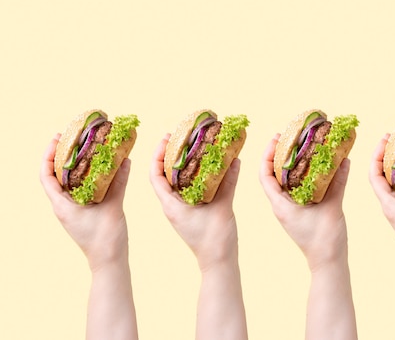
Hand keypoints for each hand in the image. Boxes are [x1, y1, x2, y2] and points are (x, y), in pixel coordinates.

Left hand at [40, 134, 131, 271]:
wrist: (109, 261)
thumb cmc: (106, 239)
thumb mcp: (113, 207)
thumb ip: (119, 183)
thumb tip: (125, 160)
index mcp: (62, 205)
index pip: (46, 175)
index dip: (48, 155)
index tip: (57, 139)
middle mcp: (64, 206)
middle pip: (56, 175)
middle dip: (62, 156)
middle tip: (72, 138)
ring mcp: (73, 209)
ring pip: (69, 182)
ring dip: (75, 165)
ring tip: (85, 149)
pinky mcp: (84, 212)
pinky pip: (82, 189)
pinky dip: (88, 177)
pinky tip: (100, 169)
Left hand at [149, 134, 240, 271]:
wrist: (219, 262)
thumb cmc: (215, 239)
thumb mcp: (222, 208)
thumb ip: (229, 184)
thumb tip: (235, 160)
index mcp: (172, 205)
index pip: (156, 176)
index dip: (157, 155)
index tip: (165, 138)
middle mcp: (174, 205)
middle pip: (165, 175)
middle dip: (170, 154)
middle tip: (179, 136)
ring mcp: (182, 209)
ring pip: (177, 181)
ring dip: (181, 164)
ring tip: (191, 146)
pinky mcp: (193, 211)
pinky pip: (190, 189)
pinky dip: (195, 175)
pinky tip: (206, 165)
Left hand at [259, 134, 349, 270]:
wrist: (328, 262)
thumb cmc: (325, 240)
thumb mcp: (332, 207)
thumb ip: (338, 183)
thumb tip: (345, 160)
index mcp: (281, 205)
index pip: (265, 175)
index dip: (267, 155)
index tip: (275, 138)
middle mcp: (282, 205)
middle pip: (274, 175)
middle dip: (279, 154)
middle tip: (288, 136)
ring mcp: (291, 209)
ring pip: (285, 181)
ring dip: (290, 164)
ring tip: (300, 146)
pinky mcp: (301, 212)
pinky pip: (298, 189)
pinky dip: (303, 175)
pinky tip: (314, 165)